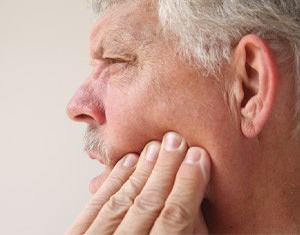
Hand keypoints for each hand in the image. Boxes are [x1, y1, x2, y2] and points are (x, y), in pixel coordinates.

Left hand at [66, 132, 210, 233]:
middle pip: (145, 205)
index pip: (172, 221)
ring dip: (140, 171)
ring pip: (120, 201)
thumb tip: (195, 207)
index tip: (198, 158)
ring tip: (155, 146)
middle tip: (177, 141)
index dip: (187, 187)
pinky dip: (113, 181)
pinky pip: (95, 206)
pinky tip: (126, 162)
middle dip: (164, 170)